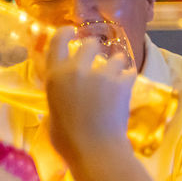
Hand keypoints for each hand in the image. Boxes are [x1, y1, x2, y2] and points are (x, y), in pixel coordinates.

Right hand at [45, 28, 135, 160]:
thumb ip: (58, 96)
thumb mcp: (52, 113)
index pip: (57, 41)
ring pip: (115, 58)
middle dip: (98, 50)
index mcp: (54, 76)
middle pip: (90, 44)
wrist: (95, 149)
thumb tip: (63, 96)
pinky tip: (127, 91)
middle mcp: (76, 69)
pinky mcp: (122, 82)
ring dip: (117, 65)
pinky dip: (129, 80)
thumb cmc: (69, 140)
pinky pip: (129, 72)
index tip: (73, 31)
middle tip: (102, 61)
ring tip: (117, 79)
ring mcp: (101, 74)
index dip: (66, 33)